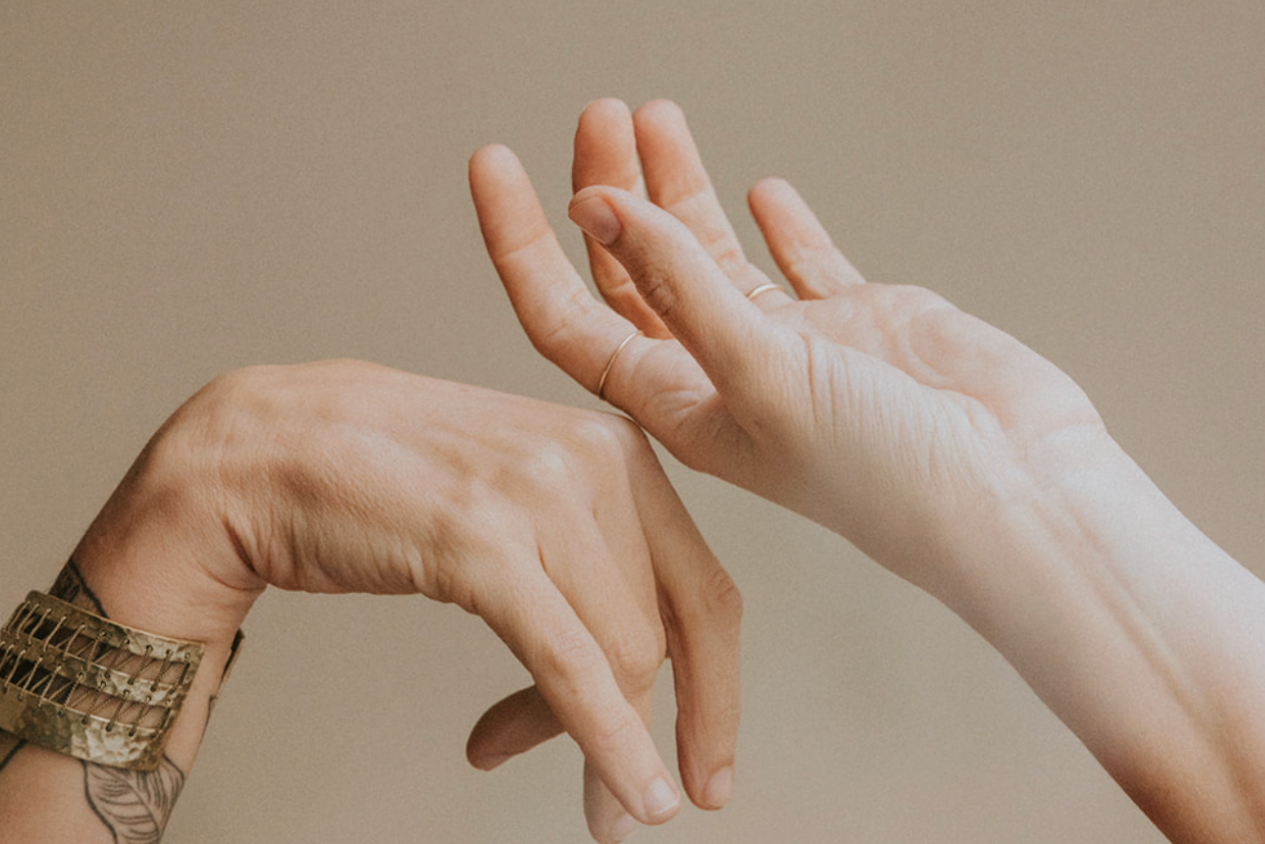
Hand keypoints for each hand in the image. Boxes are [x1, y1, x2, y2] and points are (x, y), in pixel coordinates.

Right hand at [72, 360, 739, 841]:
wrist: (261, 450)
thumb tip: (626, 667)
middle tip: (634, 805)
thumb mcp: (514, 507)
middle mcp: (592, 458)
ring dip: (608, 745)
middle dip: (658, 730)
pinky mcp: (483, 543)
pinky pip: (570, 664)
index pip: (702, 586)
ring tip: (588, 802)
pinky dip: (606, 739)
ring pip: (624, 655)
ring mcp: (539, 495)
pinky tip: (622, 792)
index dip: (718, 687)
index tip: (706, 759)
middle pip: (667, 630)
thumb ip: (582, 562)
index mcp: (612, 447)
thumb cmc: (381, 482)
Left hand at [470, 99, 1109, 591]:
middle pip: (637, 273)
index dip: (522, 245)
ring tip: (657, 116)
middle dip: (610, 190)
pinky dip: (780, 227)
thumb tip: (600, 208)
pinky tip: (764, 192)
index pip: (571, 318)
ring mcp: (792, 349)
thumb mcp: (764, 372)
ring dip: (678, 188)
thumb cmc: (889, 476)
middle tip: (597, 115)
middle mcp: (727, 376)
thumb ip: (682, 287)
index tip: (495, 165)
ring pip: (713, 256)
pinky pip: (802, 266)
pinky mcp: (859, 325)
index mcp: (682, 407)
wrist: (1014, 490)